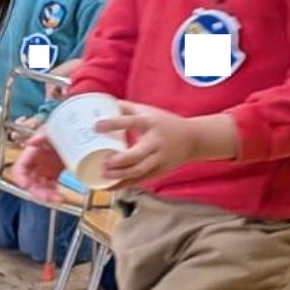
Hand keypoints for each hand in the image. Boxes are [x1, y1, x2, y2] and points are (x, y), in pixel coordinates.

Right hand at [10, 131, 67, 196]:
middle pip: (30, 182)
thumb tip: (32, 141)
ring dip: (47, 195)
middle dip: (38, 192)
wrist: (77, 134)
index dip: (20, 178)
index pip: (19, 168)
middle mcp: (36, 164)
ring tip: (59, 198)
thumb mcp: (52, 130)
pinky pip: (50, 188)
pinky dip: (54, 194)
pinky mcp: (53, 175)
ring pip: (40, 188)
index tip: (26, 186)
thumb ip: (42, 134)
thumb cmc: (61, 130)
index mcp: (32, 154)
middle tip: (49, 197)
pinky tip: (60, 196)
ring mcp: (45, 170)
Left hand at [97, 105, 236, 185]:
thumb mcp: (148, 111)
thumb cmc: (164, 123)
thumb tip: (103, 102)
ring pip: (139, 170)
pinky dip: (123, 185)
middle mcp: (156, 142)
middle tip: (102, 162)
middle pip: (138, 154)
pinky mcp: (159, 171)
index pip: (132, 122)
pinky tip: (108, 186)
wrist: (192, 139)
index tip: (96, 127)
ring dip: (120, 175)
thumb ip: (126, 108)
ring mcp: (159, 159)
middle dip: (119, 161)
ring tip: (102, 175)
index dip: (113, 124)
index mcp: (151, 123)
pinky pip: (139, 180)